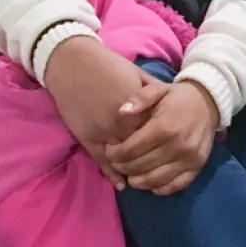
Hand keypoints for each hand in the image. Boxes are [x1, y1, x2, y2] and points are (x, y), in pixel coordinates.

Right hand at [44, 36, 158, 190]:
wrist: (74, 63)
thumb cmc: (110, 66)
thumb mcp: (139, 76)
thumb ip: (154, 95)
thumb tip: (169, 108)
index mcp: (138, 107)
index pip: (157, 132)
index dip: (164, 142)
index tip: (171, 148)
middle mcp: (122, 122)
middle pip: (143, 148)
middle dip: (152, 158)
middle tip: (161, 166)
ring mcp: (103, 132)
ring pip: (123, 159)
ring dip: (133, 168)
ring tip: (144, 176)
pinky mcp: (87, 138)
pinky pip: (102, 162)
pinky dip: (114, 174)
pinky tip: (123, 182)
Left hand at [106, 80, 219, 195]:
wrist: (210, 103)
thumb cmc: (179, 97)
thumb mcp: (159, 89)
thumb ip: (139, 98)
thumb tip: (121, 111)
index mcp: (164, 127)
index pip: (129, 150)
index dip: (114, 154)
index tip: (110, 150)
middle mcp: (177, 146)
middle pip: (138, 167)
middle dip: (121, 167)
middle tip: (117, 162)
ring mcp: (189, 159)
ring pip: (153, 181)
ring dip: (136, 180)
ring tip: (129, 173)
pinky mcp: (197, 167)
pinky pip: (173, 186)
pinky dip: (157, 188)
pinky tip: (149, 180)